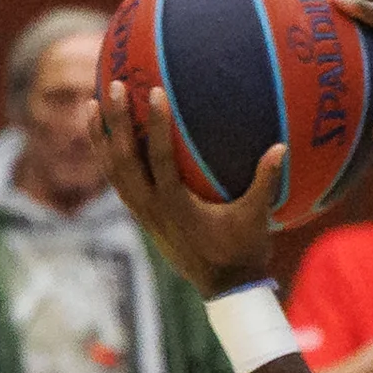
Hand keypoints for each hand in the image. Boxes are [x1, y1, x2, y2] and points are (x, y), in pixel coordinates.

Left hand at [97, 80, 283, 295]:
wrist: (225, 288)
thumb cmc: (243, 251)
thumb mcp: (257, 217)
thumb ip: (265, 182)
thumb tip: (280, 147)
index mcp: (176, 205)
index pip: (158, 157)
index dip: (154, 124)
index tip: (154, 92)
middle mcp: (152, 208)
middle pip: (123, 159)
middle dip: (116, 121)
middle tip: (114, 85)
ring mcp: (142, 213)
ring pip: (111, 171)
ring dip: (100, 138)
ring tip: (93, 104)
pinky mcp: (141, 216)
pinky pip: (116, 181)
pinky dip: (106, 157)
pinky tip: (104, 138)